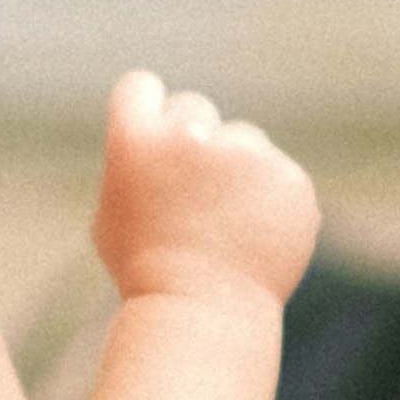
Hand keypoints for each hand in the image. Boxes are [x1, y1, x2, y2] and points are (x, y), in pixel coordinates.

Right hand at [91, 74, 318, 315]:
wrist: (202, 311)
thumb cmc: (146, 270)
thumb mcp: (111, 214)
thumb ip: (132, 165)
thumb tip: (152, 138)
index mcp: (136, 140)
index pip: (140, 87)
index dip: (148, 111)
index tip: (155, 138)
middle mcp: (190, 136)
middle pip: (194, 109)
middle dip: (193, 142)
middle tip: (192, 196)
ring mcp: (245, 154)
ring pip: (243, 141)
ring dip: (237, 172)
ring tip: (226, 227)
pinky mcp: (288, 176)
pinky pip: (278, 173)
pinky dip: (271, 199)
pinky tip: (255, 235)